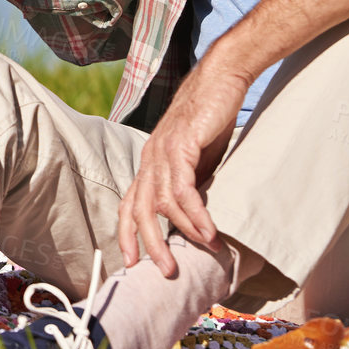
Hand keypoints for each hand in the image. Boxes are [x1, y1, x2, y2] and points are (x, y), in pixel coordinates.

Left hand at [116, 59, 247, 276]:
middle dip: (150, 244)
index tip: (130, 262)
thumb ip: (194, 182)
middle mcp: (151, 158)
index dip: (127, 234)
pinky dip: (196, 213)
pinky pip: (184, 188)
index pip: (130, 203)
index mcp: (151, 162)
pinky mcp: (182, 144)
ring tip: (207, 249)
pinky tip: (209, 230)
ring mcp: (164, 151)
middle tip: (166, 270)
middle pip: (140, 210)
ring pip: (163, 203)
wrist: (221, 77)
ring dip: (184, 231)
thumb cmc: (211, 116)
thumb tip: (198, 215)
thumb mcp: (199, 157)